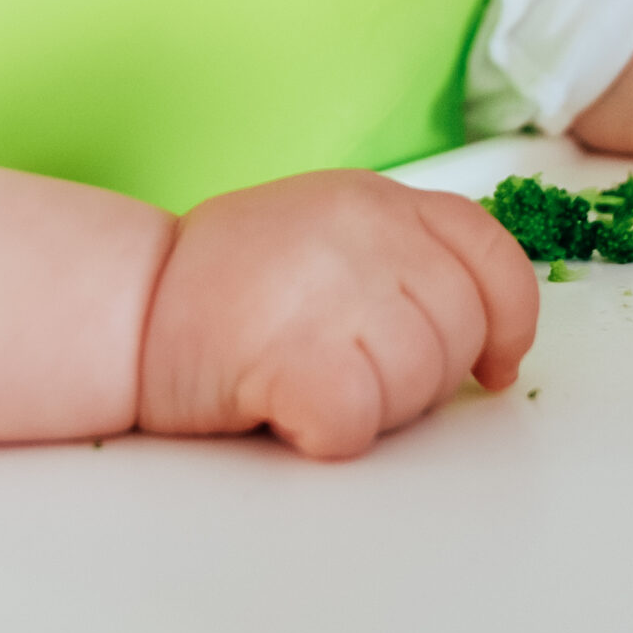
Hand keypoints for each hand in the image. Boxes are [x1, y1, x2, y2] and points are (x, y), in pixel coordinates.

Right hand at [136, 170, 540, 459]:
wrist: (124, 304)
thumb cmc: (224, 287)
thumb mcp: (328, 233)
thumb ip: (403, 260)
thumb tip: (489, 336)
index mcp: (378, 199)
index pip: (490, 254)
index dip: (508, 321)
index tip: (495, 365)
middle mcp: (364, 231)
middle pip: (459, 331)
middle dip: (424, 379)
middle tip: (356, 378)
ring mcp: (330, 287)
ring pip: (417, 382)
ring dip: (375, 409)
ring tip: (311, 384)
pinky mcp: (290, 354)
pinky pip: (356, 419)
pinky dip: (331, 433)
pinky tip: (293, 413)